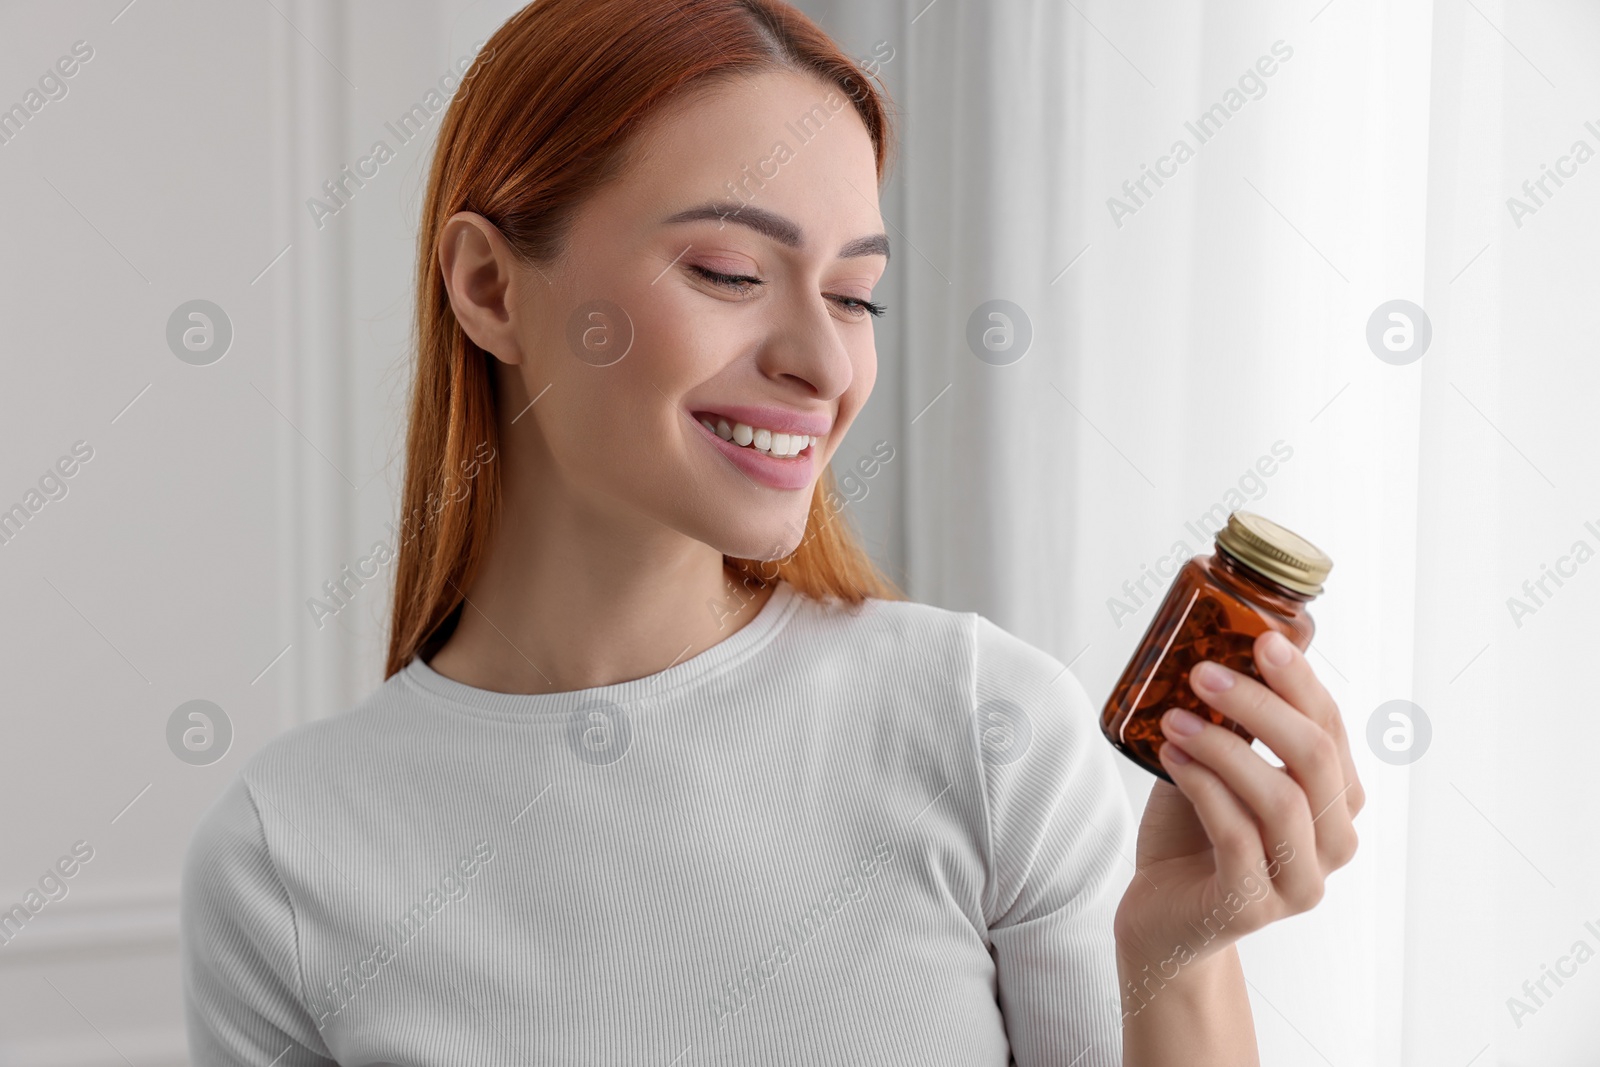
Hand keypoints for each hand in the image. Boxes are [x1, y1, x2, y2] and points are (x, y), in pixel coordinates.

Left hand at [1112, 629, 1364, 971]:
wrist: (1162, 915)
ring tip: (1173, 718)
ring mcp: (1299, 883)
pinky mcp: (1253, 907)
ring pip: (1281, 799)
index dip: (1302, 683)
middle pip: (1316, 760)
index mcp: (1335, 803)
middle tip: (1204, 673)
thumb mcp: (1219, 768)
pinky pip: (1238, 836)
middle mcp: (1332, 845)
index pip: (1333, 731)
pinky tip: (1170, 759)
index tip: (1264, 640)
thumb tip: (1224, 648)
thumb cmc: (1194, 833)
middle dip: (1261, 706)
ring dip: (1223, 747)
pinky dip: (1203, 788)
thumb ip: (1234, 725)